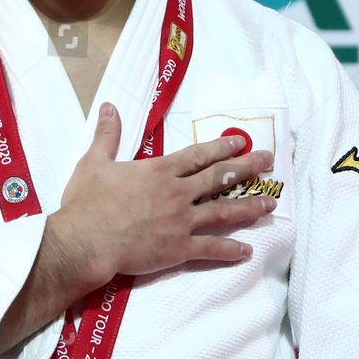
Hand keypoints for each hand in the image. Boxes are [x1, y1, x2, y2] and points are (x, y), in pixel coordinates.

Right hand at [48, 100, 276, 292]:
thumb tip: (108, 107)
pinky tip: (247, 251)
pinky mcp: (179, 248)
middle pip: (219, 177)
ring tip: (271, 203)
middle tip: (269, 161)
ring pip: (223, 211)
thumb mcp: (94, 162)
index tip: (240, 141)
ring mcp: (182, 221)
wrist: (87, 240)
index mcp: (160, 171)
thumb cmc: (88, 202)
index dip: (221, 147)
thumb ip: (107, 135)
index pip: (198, 155)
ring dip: (249, 206)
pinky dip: (230, 250)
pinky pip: (211, 248)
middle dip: (247, 167)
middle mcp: (177, 193)